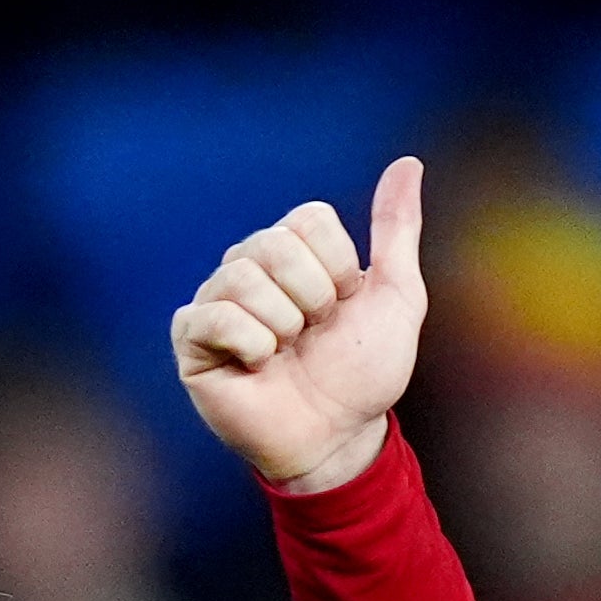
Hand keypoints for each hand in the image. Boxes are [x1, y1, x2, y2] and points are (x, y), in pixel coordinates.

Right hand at [172, 153, 425, 495]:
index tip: (343, 308)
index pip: (309, 220)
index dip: (338, 269)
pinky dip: (251, 345)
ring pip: (244, 278)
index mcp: (292, 249)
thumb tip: (408, 162)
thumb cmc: (363, 374)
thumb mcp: (396, 296)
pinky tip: (258, 367)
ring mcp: (217, 300)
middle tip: (312, 336)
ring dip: (283, 327)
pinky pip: (214, 316)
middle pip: (275, 244)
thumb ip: (396, 230)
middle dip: (312, 299)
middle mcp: (249, 266)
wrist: (338, 438)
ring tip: (286, 354)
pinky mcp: (192, 340)